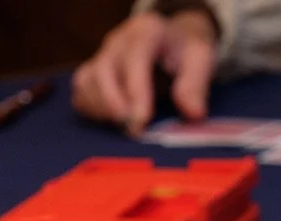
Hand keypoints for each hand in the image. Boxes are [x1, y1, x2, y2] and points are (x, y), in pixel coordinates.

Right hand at [73, 10, 216, 135]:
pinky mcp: (91, 72)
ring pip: (86, 83)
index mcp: (146, 31)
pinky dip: (92, 110)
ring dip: (102, 110)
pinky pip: (80, 93)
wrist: (171, 40)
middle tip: (133, 130)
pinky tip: (112, 120)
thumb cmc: (183, 51)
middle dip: (115, 105)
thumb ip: (196, 85)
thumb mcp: (200, 59)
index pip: (135, 58)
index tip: (141, 120)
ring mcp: (101, 56)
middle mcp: (118, 41)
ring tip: (125, 124)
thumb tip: (193, 113)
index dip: (135, 91)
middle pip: (103, 71)